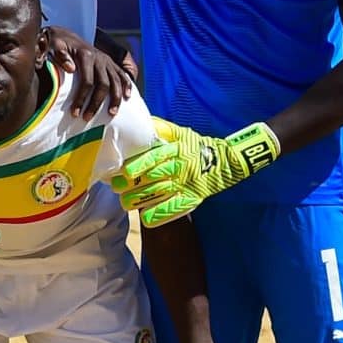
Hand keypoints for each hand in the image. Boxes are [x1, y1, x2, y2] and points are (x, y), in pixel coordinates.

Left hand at [44, 26, 127, 117]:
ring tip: (111, 114)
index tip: (75, 113)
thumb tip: (71, 68)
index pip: (87, 81)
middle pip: (103, 84)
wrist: (66, 36)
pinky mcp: (110, 63)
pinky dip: (126, 85)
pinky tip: (127, 97)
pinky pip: (122, 75)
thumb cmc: (57, 44)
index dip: (81, 98)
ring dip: (115, 99)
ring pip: (116, 81)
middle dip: (96, 103)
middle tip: (87, 118)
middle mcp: (100, 58)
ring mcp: (107, 60)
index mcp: (86, 55)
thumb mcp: (54, 46)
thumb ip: (61, 55)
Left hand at [114, 120, 281, 224]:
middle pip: (154, 178)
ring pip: (160, 194)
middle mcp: (180, 166)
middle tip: (117, 188)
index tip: (124, 172)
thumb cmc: (194, 146)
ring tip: (125, 203)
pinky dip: (161, 214)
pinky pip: (176, 208)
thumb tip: (138, 123)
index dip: (139, 165)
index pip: (155, 157)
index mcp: (176, 149)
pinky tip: (146, 219)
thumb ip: (159, 129)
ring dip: (141, 200)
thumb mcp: (179, 133)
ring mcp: (186, 183)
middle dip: (133, 185)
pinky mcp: (192, 198)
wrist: (225, 161)